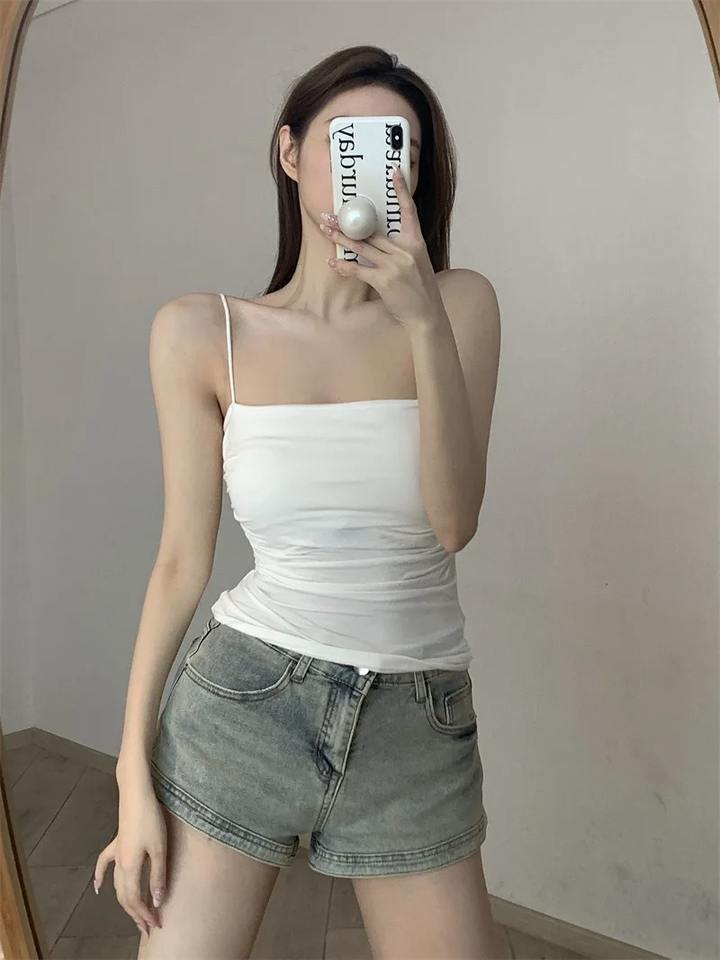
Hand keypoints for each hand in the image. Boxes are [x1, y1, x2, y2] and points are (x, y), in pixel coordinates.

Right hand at [94, 770, 165, 937]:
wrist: (136, 794)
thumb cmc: (151, 819)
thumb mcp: (159, 849)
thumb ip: (158, 876)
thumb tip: (157, 901)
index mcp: (130, 868)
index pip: (136, 900)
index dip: (144, 915)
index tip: (155, 925)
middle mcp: (119, 864)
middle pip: (125, 897)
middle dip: (136, 915)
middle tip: (147, 927)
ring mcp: (116, 853)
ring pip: (117, 886)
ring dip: (125, 902)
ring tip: (134, 915)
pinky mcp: (117, 842)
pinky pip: (104, 864)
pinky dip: (99, 877)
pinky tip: (97, 887)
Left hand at [320, 166, 443, 328]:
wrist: (426, 316)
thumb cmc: (420, 291)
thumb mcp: (416, 265)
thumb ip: (401, 251)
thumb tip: (376, 241)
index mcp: (416, 244)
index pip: (409, 211)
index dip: (402, 190)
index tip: (394, 172)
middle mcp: (406, 251)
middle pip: (372, 230)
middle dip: (348, 222)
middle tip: (330, 214)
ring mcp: (395, 265)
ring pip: (362, 246)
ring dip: (340, 238)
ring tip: (325, 230)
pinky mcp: (384, 280)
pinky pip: (359, 269)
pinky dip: (344, 266)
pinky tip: (333, 263)